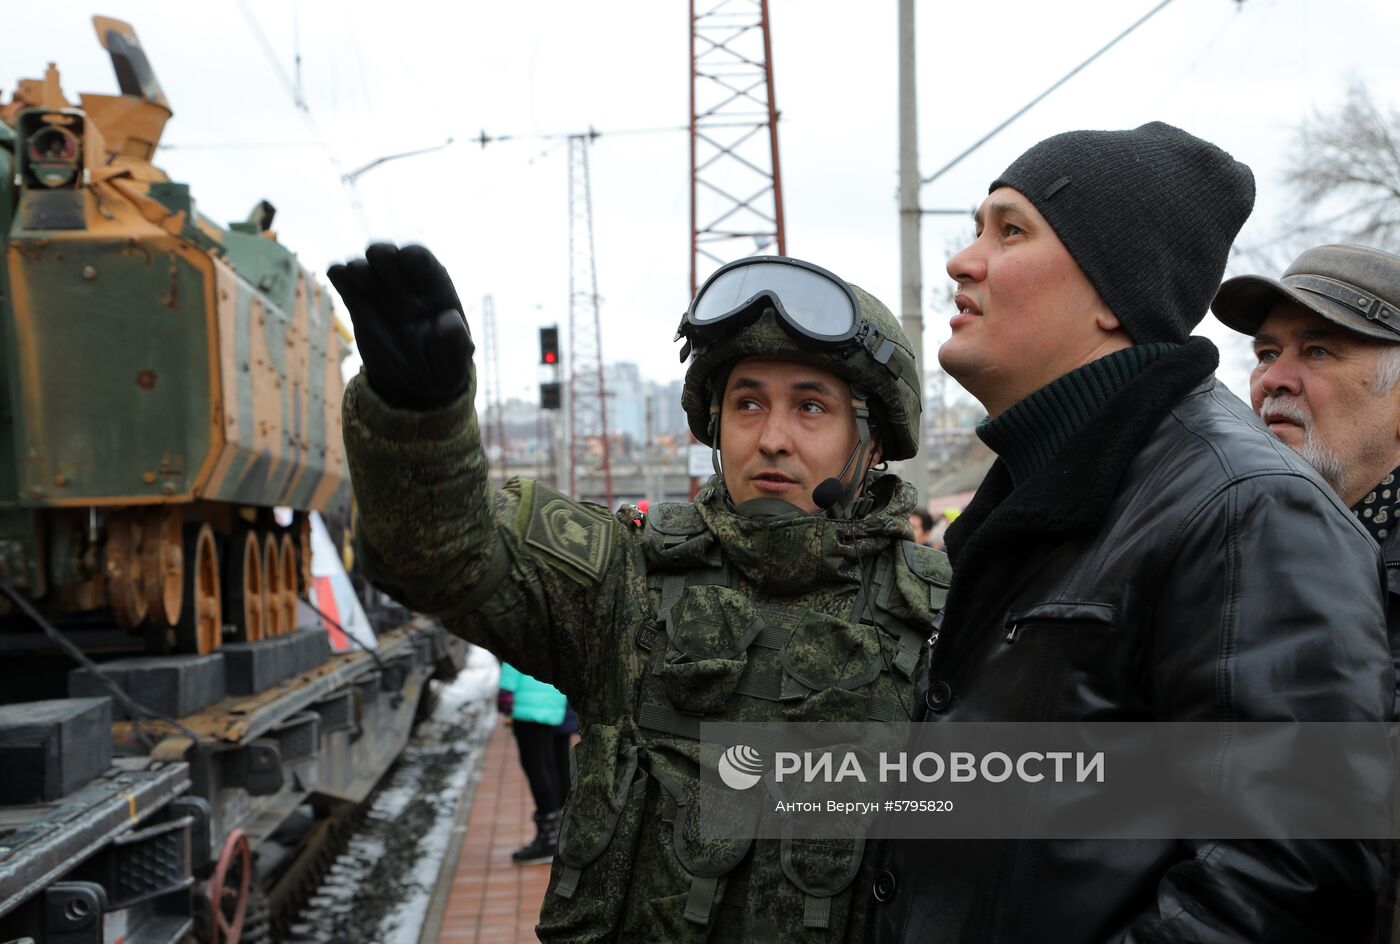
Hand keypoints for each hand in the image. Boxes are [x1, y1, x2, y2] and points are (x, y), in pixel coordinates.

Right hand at [327, 244, 474, 409]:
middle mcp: (407, 286)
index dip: (415, 256)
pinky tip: (337, 275)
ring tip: (353, 274)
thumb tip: (450, 321)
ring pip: (366, 267)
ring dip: (358, 267)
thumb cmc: (442, 369)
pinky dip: (339, 275)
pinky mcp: (358, 303)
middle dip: (383, 255)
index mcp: (436, 292)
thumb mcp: (454, 366)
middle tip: (375, 265)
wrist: (413, 385)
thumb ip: (456, 344)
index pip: (425, 262)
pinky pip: (346, 283)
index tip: (405, 257)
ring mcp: (381, 293)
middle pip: (391, 256)